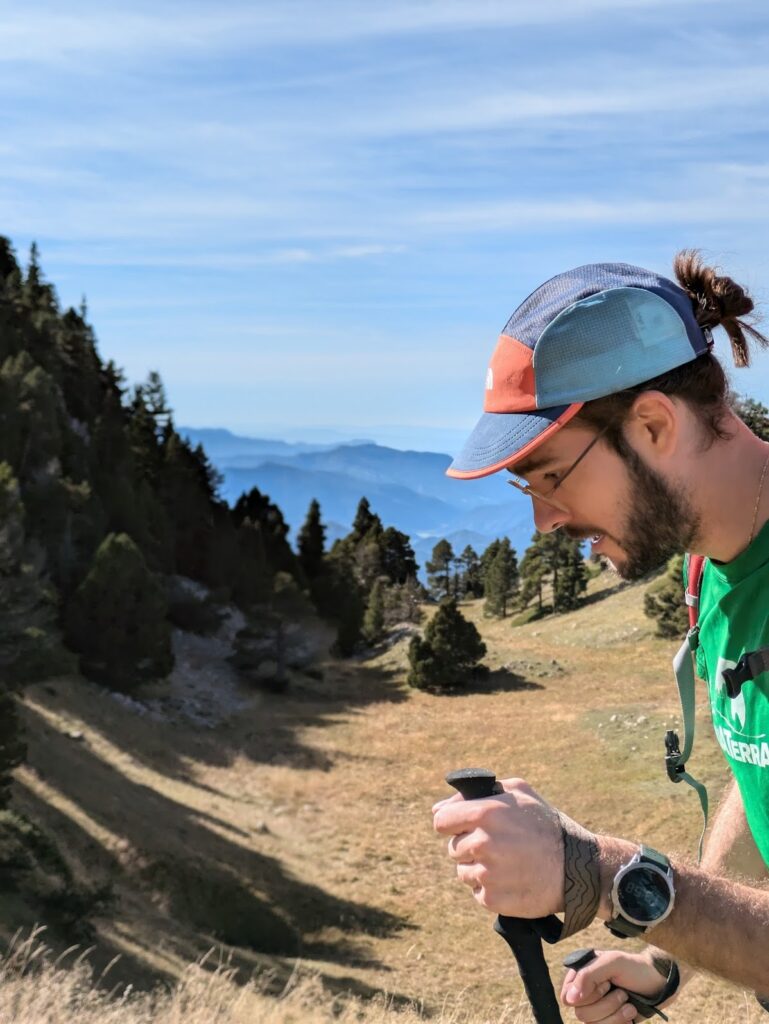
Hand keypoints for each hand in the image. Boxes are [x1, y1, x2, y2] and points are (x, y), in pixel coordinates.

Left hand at [432, 776, 563, 917]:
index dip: (452, 823)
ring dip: (478, 868)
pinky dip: (490, 889)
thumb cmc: (546, 824)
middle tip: (497, 846)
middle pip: (453, 848)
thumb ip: (474, 794)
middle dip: (469, 846)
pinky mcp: (493, 899)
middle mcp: (482, 843)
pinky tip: (511, 880)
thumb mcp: (518, 792)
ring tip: (506, 863)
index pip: (441, 821)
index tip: (464, 827)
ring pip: (462, 872)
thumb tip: (437, 809)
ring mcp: (487, 873)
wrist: (577, 867)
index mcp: (485, 813)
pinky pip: (477, 893)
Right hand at [561, 950, 674, 1022]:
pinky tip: (629, 1014)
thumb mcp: (612, 963)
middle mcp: (586, 994)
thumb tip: (570, 999)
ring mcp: (598, 1010)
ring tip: (629, 1003)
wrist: (659, 984)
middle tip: (622, 992)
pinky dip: (619, 1023)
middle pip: (581, 1014)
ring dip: (615, 1015)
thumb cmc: (635, 969)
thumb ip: (588, 976)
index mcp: (582, 975)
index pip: (567, 996)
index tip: (605, 984)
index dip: (585, 996)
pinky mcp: (609, 1022)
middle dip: (606, 1005)